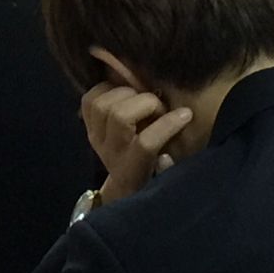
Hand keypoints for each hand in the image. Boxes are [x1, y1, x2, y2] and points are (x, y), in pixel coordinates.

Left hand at [79, 84, 191, 205]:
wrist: (124, 183)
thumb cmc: (153, 174)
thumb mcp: (166, 172)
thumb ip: (172, 156)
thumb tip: (181, 124)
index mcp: (133, 168)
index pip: (146, 143)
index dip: (167, 124)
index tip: (186, 113)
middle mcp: (111, 152)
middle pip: (120, 116)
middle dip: (146, 102)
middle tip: (159, 106)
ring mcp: (95, 137)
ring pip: (102, 104)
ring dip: (125, 93)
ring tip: (141, 97)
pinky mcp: (87, 126)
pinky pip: (89, 99)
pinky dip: (106, 90)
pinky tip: (123, 93)